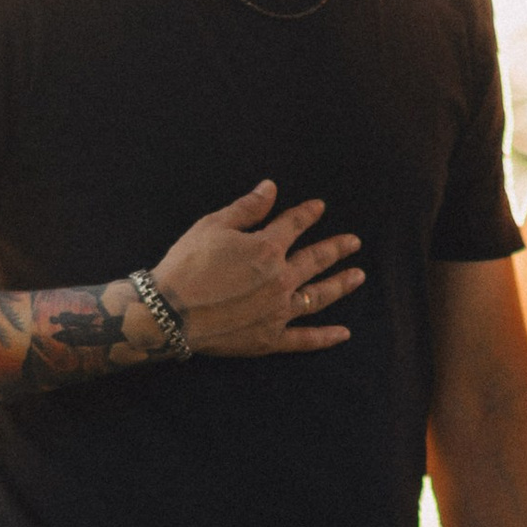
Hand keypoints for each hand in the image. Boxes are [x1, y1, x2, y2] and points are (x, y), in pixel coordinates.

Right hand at [148, 182, 362, 358]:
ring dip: (341, 285)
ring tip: (358, 276)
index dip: (308, 214)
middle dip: (337, 248)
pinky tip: (343, 333)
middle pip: (316, 260)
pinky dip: (325, 337)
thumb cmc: (186, 265)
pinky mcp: (269, 338)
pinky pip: (304, 339)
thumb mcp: (213, 226)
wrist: (167, 313)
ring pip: (318, 296)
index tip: (319, 207)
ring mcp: (278, 311)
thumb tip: (271, 187)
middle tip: (354, 242)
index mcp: (267, 248)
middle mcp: (280, 279)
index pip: (294, 225)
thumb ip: (247, 208)